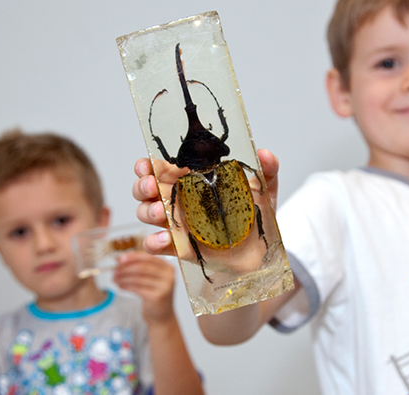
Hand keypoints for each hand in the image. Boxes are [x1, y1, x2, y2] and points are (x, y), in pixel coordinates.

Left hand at [113, 252, 175, 324]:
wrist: (162, 315)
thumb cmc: (155, 294)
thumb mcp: (152, 278)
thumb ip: (140, 267)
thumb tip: (121, 260)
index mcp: (168, 268)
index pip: (148, 257)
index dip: (133, 257)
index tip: (119, 258)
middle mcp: (168, 276)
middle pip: (143, 267)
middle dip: (126, 268)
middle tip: (114, 270)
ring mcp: (164, 287)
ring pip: (138, 278)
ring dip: (123, 277)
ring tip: (114, 278)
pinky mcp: (157, 297)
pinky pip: (137, 288)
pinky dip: (126, 286)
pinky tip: (120, 285)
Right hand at [132, 149, 279, 255]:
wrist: (258, 255)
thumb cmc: (254, 218)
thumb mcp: (263, 191)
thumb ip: (266, 170)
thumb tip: (265, 153)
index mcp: (192, 181)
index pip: (161, 168)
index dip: (147, 164)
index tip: (146, 164)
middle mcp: (178, 200)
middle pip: (145, 188)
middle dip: (142, 185)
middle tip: (151, 186)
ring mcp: (176, 224)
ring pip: (145, 213)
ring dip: (146, 211)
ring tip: (160, 212)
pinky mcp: (179, 247)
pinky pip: (155, 245)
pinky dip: (154, 242)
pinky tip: (164, 239)